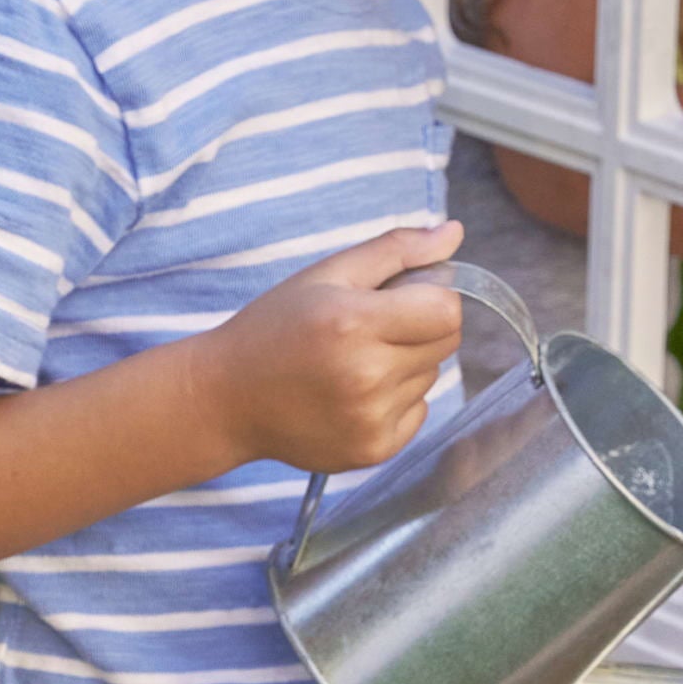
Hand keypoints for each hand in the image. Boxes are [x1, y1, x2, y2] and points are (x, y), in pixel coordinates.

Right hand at [193, 223, 466, 471]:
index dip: (433, 298)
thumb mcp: (326, 275)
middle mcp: (366, 377)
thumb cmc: (276, 327)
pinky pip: (419, 413)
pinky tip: (353, 394)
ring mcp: (371, 420)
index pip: (446, 310)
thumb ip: (396, 251)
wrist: (227, 399)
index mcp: (353, 323)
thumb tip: (455, 233)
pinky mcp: (374, 450)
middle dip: (420, 328)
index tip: (402, 298)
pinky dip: (398, 401)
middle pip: (445, 343)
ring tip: (353, 363)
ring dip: (406, 365)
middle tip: (372, 328)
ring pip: (430, 377)